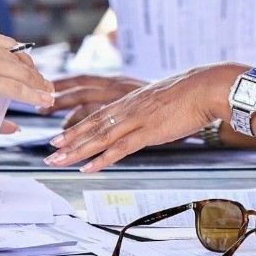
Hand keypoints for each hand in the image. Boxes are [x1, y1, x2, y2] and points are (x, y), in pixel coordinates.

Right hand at [0, 28, 54, 119]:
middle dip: (34, 74)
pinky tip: (43, 102)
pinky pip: (18, 89)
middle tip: (45, 84)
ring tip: (48, 95)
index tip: (31, 70)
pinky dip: (34, 96)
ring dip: (39, 86)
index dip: (23, 60)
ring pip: (21, 75)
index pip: (9, 45)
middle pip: (18, 60)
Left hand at [45, 63, 236, 172]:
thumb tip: (142, 119)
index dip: (75, 126)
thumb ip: (146, 110)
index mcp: (129, 100)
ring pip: (99, 137)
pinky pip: (120, 148)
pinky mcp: (148, 131)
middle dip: (68, 140)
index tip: (59, 137)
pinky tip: (88, 168)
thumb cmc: (189, 94)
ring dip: (77, 151)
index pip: (95, 114)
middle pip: (91, 125)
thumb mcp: (160, 99)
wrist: (206, 88)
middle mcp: (127, 109)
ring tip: (58, 160)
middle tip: (49, 152)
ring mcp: (136, 120)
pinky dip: (101, 159)